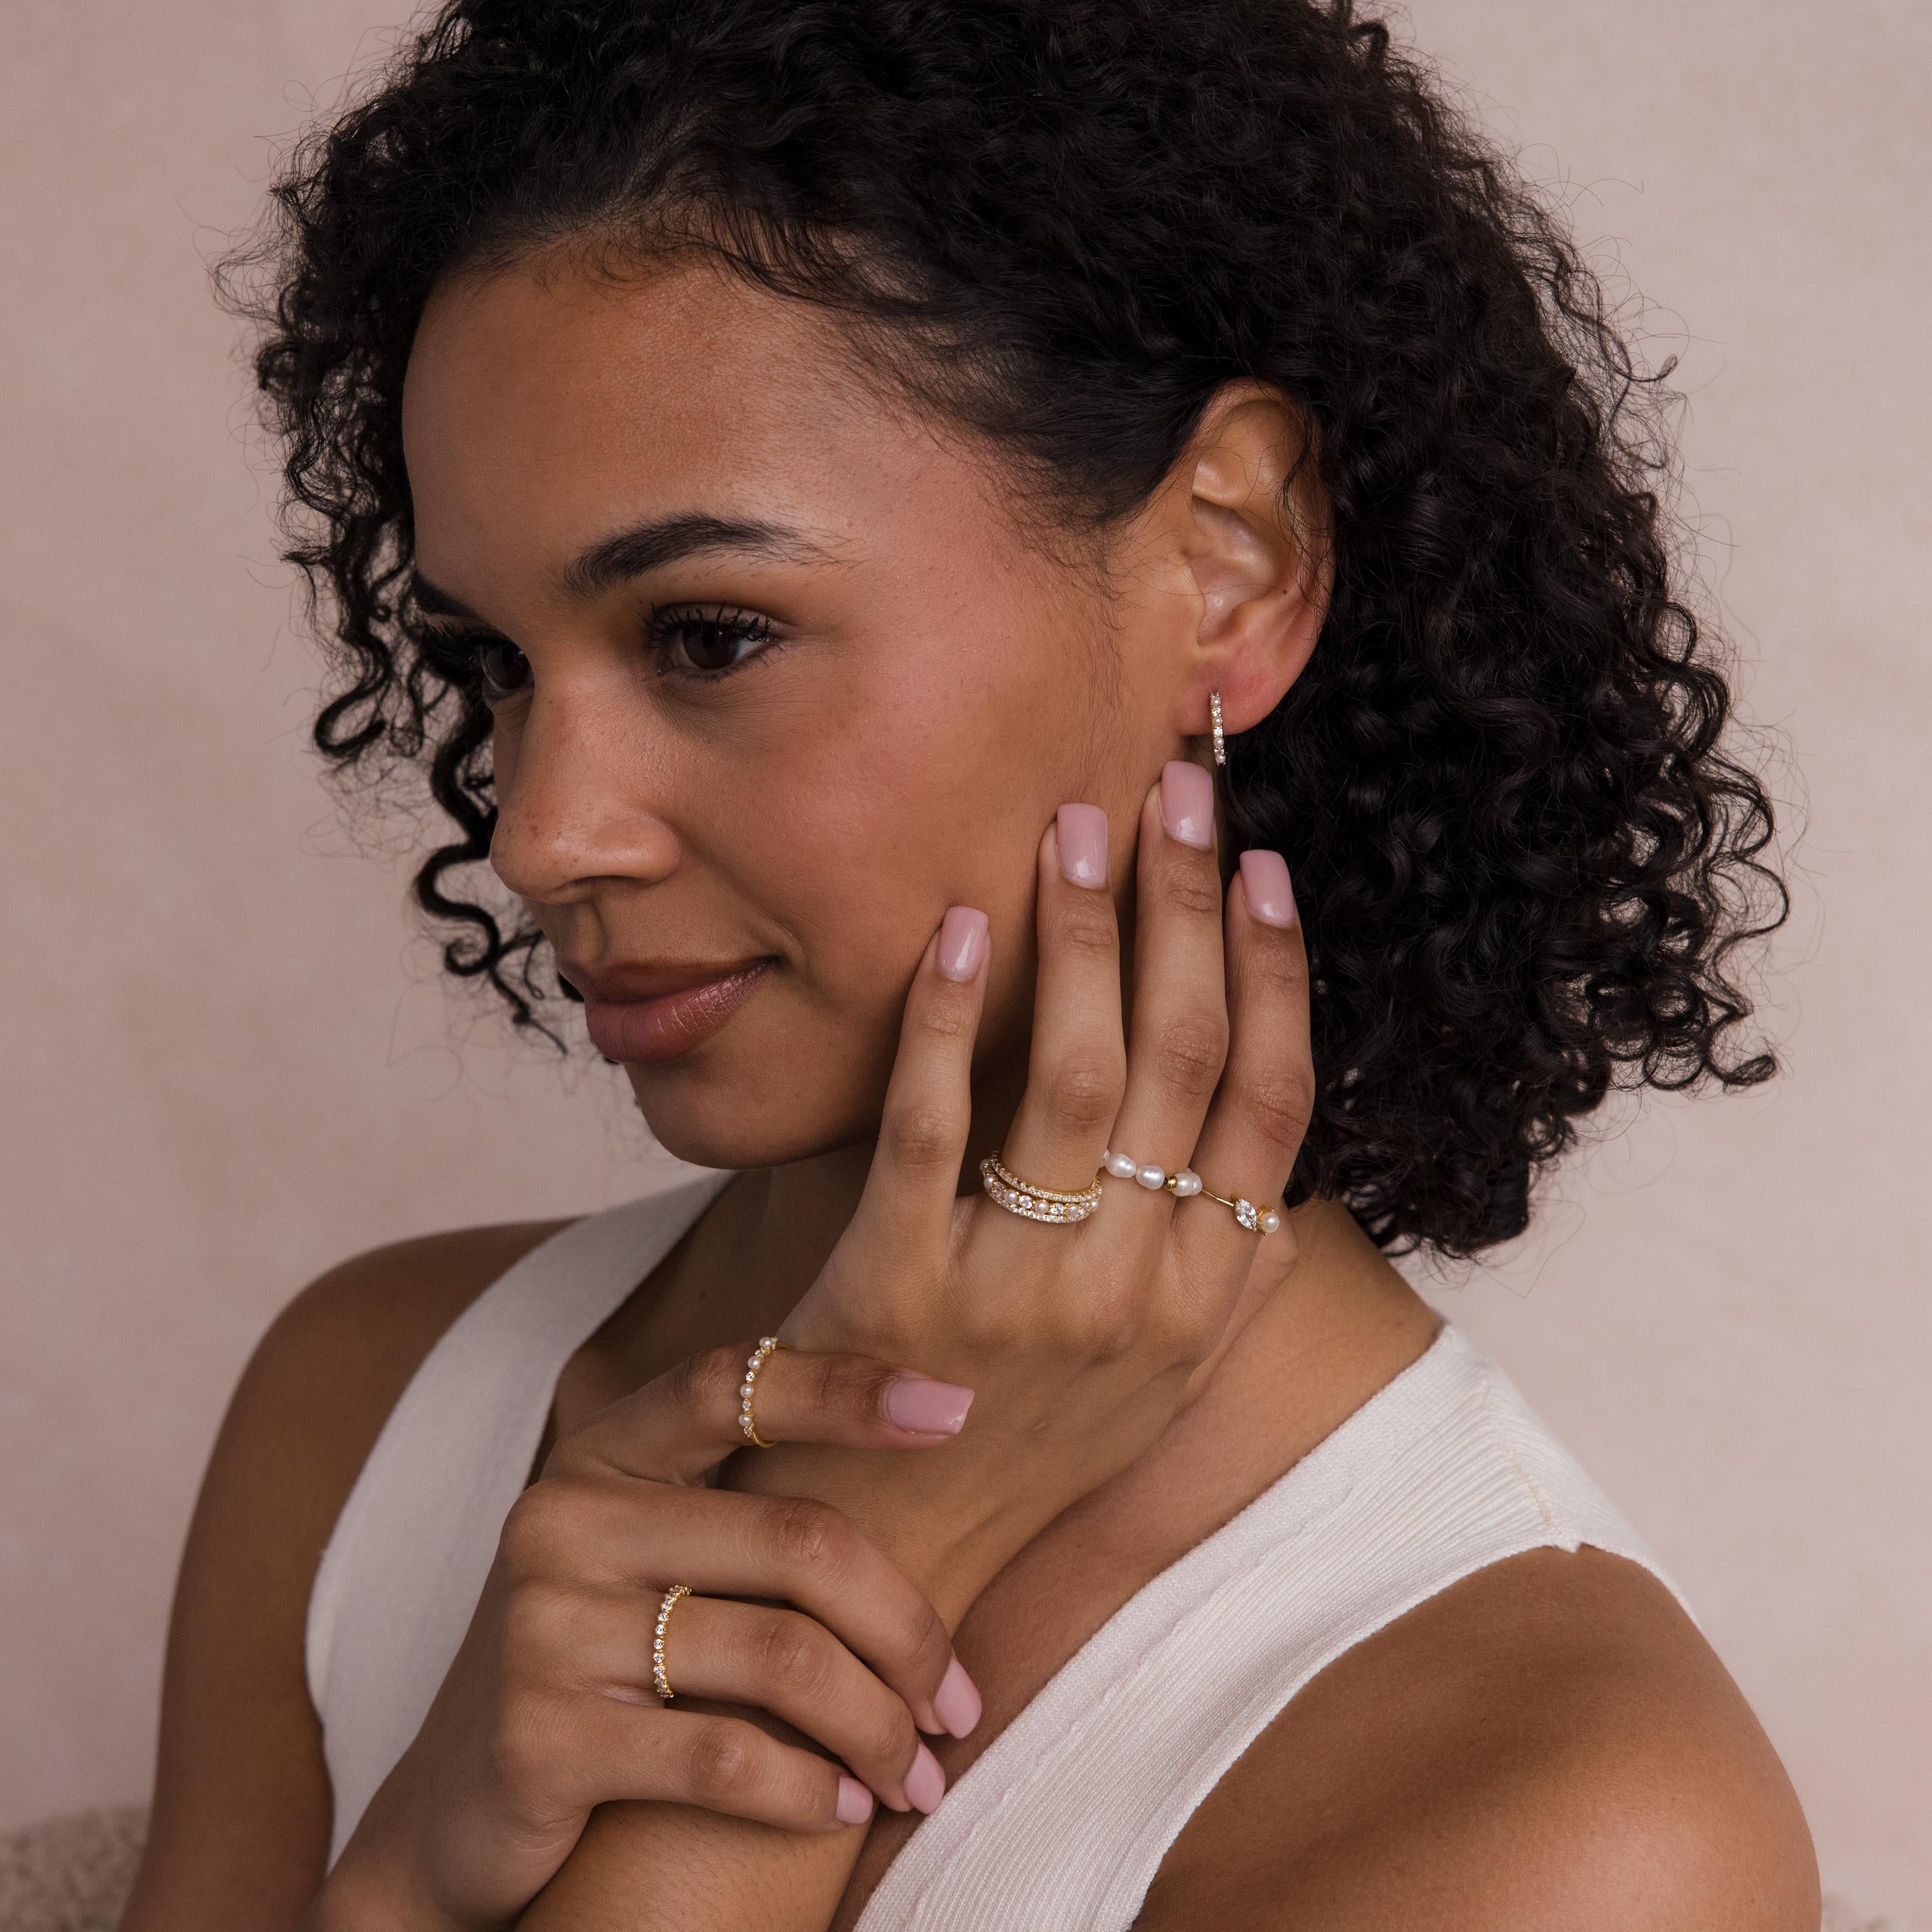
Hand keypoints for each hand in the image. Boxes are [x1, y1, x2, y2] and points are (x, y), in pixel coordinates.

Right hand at [319, 1346, 984, 1931]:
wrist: (457, 1806)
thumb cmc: (605, 1658)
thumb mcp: (657, 1554)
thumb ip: (749, 1506)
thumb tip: (938, 1450)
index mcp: (603, 1453)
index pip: (734, 1385)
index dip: (847, 1386)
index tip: (955, 1408)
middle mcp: (563, 1519)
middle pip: (798, 1542)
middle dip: (909, 1630)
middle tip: (961, 1704)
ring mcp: (542, 1627)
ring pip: (781, 1659)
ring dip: (879, 1727)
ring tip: (920, 1773)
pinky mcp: (539, 1740)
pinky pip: (726, 1757)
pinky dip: (811, 1791)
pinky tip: (846, 1807)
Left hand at [727, 761, 1311, 1627]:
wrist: (901, 1546)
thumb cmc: (1037, 1433)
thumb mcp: (1164, 1366)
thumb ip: (1224, 1257)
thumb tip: (1276, 1128)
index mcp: (1208, 1296)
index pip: (1273, 1105)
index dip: (1275, 974)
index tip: (1260, 865)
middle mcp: (1136, 1293)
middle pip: (1187, 1063)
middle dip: (1186, 910)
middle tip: (1175, 791)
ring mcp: (1021, 1293)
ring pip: (1078, 1077)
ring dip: (1086, 936)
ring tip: (1077, 825)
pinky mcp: (899, 1288)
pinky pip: (932, 1129)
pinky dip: (949, 1020)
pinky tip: (962, 926)